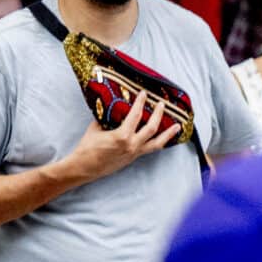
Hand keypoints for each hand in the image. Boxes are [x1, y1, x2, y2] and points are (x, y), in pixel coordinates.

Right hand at [56, 90, 180, 184]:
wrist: (83, 168)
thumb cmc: (87, 148)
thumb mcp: (96, 128)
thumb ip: (107, 118)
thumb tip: (114, 108)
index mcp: (122, 136)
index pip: (135, 115)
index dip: (140, 103)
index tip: (144, 93)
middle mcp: (132, 145)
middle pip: (152, 127)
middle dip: (158, 114)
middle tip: (162, 104)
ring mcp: (134, 153)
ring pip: (157, 143)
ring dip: (168, 134)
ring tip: (178, 126)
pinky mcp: (133, 158)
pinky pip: (151, 149)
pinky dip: (159, 143)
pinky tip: (165, 139)